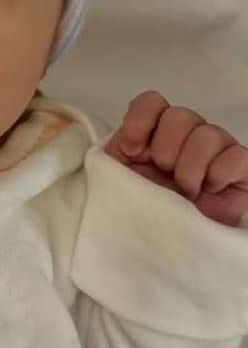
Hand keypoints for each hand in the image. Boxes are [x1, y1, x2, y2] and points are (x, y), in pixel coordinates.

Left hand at [109, 91, 247, 225]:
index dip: (141, 120)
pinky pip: (238, 156)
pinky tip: (209, 188)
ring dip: (190, 166)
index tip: (131, 150)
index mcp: (153, 134)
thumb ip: (113, 158)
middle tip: (163, 173)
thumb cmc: (142, 210)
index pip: (151, 103)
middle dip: (166, 149)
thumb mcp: (115, 181)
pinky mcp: (239, 171)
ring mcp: (216, 151)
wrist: (167, 244)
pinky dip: (220, 172)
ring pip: (209, 134)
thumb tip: (124, 144)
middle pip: (180, 115)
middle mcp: (186, 137)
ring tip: (184, 189)